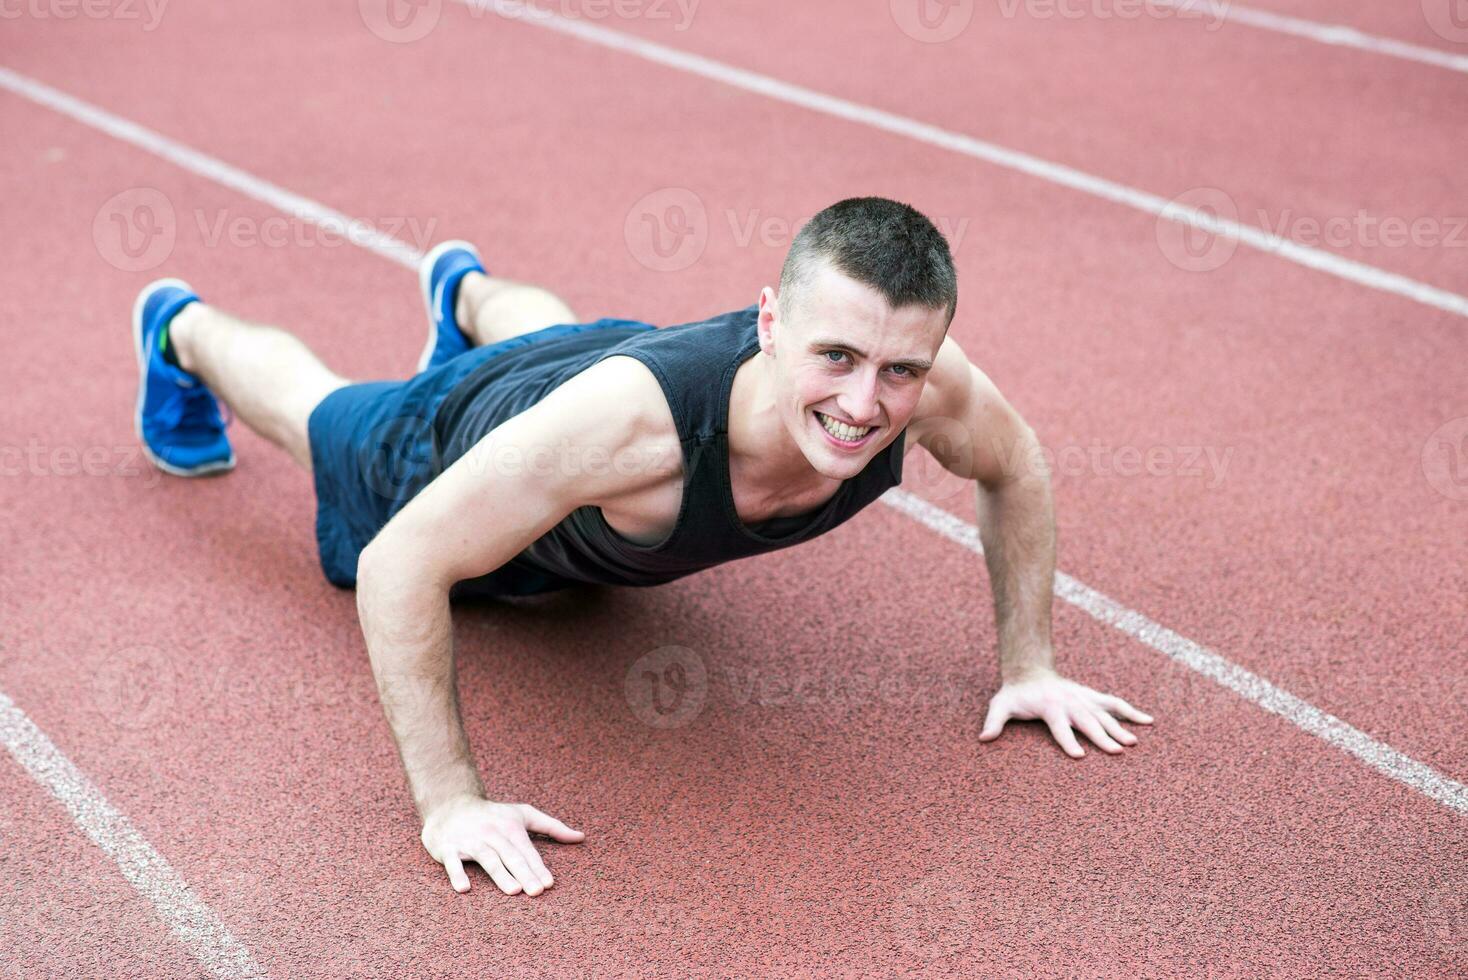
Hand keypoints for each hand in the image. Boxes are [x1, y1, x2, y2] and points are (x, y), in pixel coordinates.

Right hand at [420, 795, 584, 894]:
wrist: (451, 805)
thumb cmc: (494, 815)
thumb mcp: (523, 814)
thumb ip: (552, 827)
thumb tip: (581, 838)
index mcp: (510, 827)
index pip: (527, 851)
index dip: (538, 867)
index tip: (549, 884)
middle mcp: (491, 833)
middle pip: (510, 856)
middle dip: (524, 873)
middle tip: (536, 892)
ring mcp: (469, 840)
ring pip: (487, 859)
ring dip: (500, 874)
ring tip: (513, 891)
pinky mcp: (448, 848)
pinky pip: (453, 862)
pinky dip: (457, 874)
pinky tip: (464, 888)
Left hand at [979, 668, 1152, 757]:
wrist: (1031, 671)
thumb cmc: (1016, 694)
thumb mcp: (1000, 704)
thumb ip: (993, 721)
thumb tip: (983, 738)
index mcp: (1050, 706)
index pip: (1060, 727)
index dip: (1068, 741)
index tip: (1079, 756)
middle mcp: (1070, 702)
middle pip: (1087, 722)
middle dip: (1102, 737)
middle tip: (1118, 751)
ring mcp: (1084, 699)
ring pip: (1105, 714)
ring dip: (1120, 727)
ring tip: (1134, 743)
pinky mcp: (1093, 697)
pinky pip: (1115, 704)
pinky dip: (1131, 711)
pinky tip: (1149, 721)